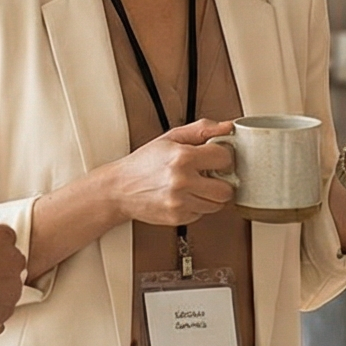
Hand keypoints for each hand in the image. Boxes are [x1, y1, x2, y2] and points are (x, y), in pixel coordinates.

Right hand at [112, 119, 237, 227]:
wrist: (119, 188)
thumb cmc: (144, 163)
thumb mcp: (171, 138)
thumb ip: (202, 130)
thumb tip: (227, 127)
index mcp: (183, 157)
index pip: (225, 159)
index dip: (223, 157)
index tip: (216, 158)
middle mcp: (182, 181)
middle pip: (226, 189)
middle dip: (222, 181)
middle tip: (210, 175)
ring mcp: (180, 202)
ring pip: (217, 205)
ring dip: (210, 195)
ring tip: (195, 185)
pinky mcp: (177, 218)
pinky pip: (202, 214)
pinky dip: (197, 206)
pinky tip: (185, 196)